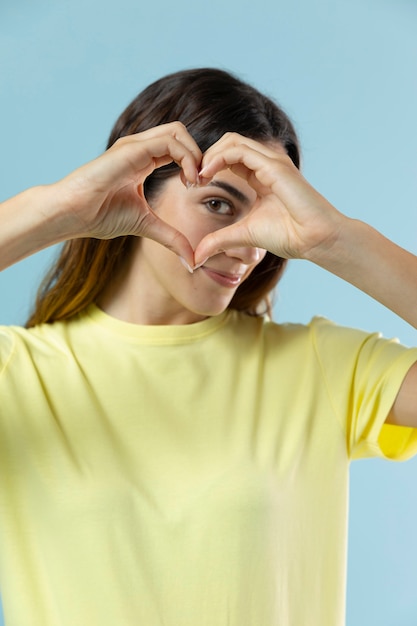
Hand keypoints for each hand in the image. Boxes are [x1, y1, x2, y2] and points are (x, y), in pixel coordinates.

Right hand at [53, 122, 201, 266]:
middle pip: (180, 133)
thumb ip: (171, 238)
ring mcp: (135, 146)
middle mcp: (140, 148)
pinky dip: (186, 157)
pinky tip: (187, 181)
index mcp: (143, 160)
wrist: (73, 213)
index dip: (194, 164)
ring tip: (195, 182)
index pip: (177, 148)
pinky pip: (168, 142)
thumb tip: (192, 261)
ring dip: (195, 155)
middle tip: (201, 182)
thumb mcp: (146, 225)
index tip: (197, 188)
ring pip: (177, 132)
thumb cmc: (100, 216)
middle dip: (199, 154)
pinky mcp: (131, 149)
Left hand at [193, 133, 344, 265]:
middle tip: (191, 178)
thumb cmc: (289, 236)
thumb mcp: (244, 235)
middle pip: (228, 142)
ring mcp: (272, 161)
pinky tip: (207, 175)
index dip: (207, 166)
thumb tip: (196, 257)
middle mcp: (266, 163)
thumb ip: (219, 240)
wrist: (315, 239)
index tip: (192, 185)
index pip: (229, 156)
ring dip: (209, 155)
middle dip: (205, 156)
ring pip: (231, 141)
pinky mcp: (274, 165)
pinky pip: (239, 150)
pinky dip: (218, 158)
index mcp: (261, 175)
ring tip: (197, 176)